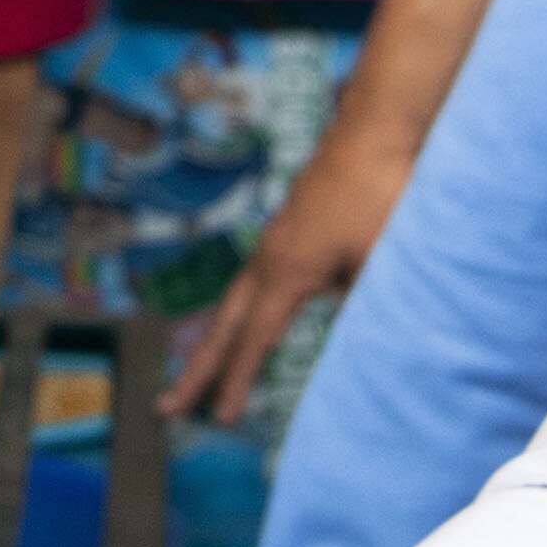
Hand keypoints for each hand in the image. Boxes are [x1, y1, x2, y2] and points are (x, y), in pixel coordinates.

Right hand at [163, 124, 407, 421]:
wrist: (377, 127)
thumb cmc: (380, 190)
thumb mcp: (379, 258)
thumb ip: (363, 301)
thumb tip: (357, 332)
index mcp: (285, 271)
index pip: (254, 339)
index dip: (236, 382)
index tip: (218, 419)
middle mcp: (269, 258)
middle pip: (223, 325)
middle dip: (197, 369)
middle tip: (166, 408)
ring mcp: (277, 240)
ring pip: (235, 302)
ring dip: (217, 340)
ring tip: (198, 374)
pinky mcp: (291, 228)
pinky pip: (257, 283)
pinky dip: (244, 312)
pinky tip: (254, 320)